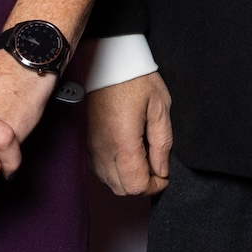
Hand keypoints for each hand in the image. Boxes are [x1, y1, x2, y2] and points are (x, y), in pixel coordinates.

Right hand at [87, 71, 173, 197]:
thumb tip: (162, 169)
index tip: (165, 175)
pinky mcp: (86, 142)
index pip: (136, 185)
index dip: (154, 186)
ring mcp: (91, 147)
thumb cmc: (135, 80)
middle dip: (142, 184)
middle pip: (121, 189)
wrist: (107, 62)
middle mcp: (102, 150)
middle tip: (156, 166)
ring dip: (128, 179)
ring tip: (143, 158)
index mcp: (122, 142)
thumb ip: (162, 142)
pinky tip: (127, 154)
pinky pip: (99, 170)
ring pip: (109, 182)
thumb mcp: (159, 106)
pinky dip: (115, 171)